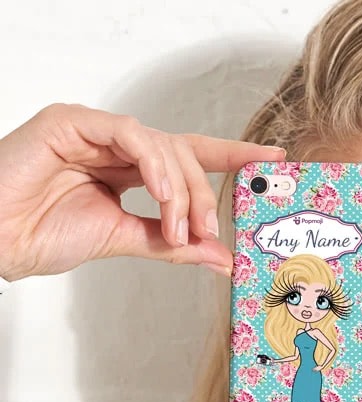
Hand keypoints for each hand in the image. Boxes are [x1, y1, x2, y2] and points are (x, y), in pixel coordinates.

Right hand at [0, 103, 284, 280]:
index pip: (189, 157)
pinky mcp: (73, 122)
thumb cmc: (49, 235)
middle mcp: (118, 146)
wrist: (1, 240)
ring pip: (164, 145)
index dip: (230, 156)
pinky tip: (162, 197)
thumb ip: (173, 243)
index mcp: (130, 169)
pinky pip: (131, 135)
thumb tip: (221, 256)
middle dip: (204, 194)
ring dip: (181, 191)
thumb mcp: (127, 239)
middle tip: (211, 229)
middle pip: (184, 154)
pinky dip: (155, 167)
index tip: (271, 159)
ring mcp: (96, 131)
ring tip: (178, 227)